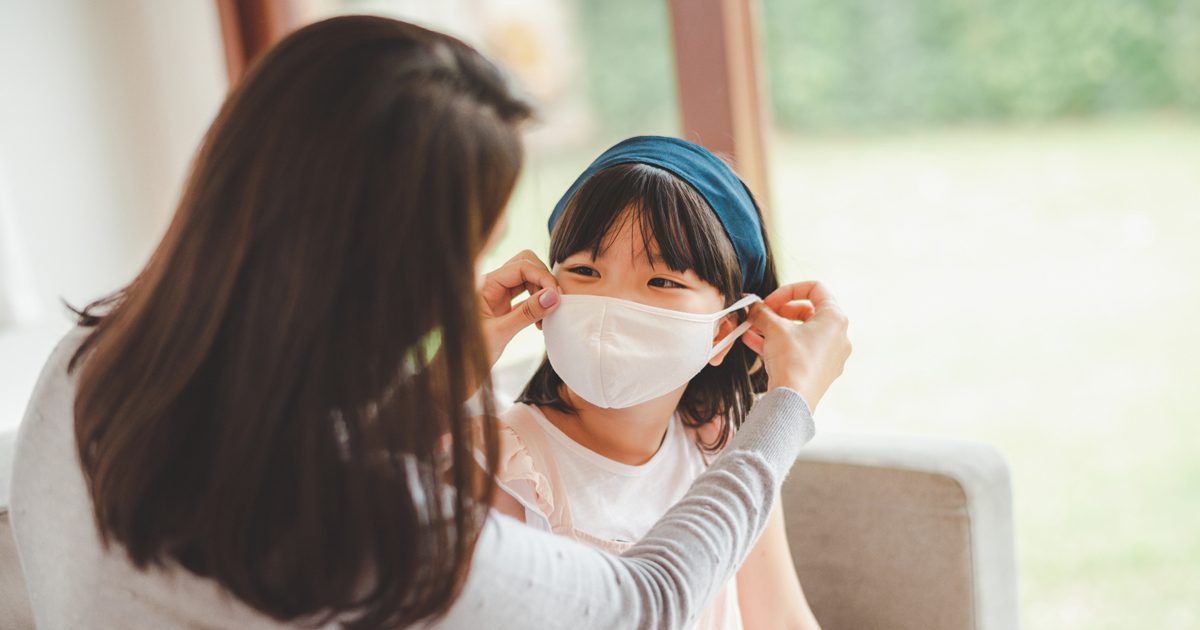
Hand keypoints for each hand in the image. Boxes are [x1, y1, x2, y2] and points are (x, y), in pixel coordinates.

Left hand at [478, 250, 559, 367]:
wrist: (459, 371)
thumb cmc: (470, 353)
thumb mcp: (500, 333)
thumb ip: (527, 313)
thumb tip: (553, 296)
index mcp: (485, 284)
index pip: (521, 266)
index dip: (543, 277)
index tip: (556, 297)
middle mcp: (491, 285)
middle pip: (525, 266)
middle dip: (543, 281)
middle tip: (552, 303)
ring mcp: (497, 295)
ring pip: (527, 280)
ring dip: (542, 294)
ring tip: (545, 318)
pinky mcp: (502, 307)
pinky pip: (525, 297)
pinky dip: (537, 305)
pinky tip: (540, 322)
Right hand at [741, 281, 850, 410]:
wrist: (793, 400)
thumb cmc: (792, 361)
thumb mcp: (773, 328)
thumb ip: (762, 311)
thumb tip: (752, 305)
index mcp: (835, 318)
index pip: (815, 290)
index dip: (788, 291)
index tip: (770, 300)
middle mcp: (838, 336)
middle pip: (807, 312)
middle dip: (779, 311)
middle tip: (761, 315)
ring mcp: (831, 355)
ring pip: (800, 333)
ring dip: (775, 328)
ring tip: (752, 328)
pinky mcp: (820, 371)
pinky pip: (799, 350)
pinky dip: (780, 344)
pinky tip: (753, 343)